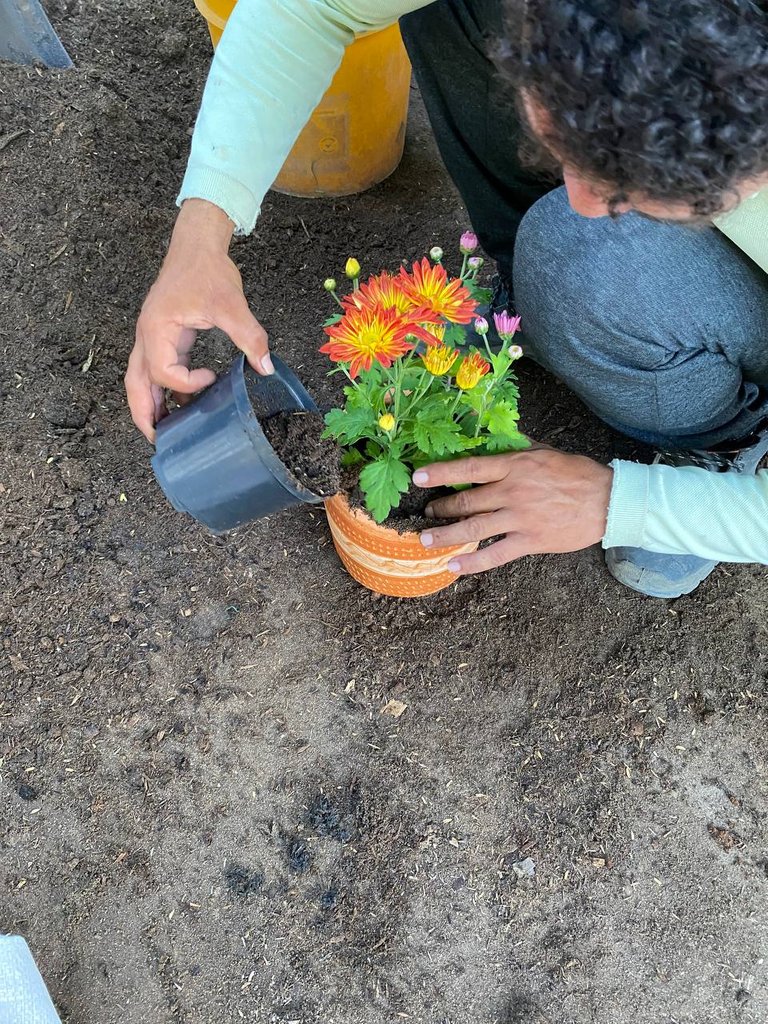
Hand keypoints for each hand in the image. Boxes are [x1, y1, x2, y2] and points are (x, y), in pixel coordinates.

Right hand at [125, 199, 272, 441]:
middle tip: (160, 440)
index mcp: (156, 329)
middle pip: (135, 383)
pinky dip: (162, 389)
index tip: (212, 378)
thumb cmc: (207, 269)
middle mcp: (147, 336)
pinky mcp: (163, 336)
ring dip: (150, 405)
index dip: (186, 383)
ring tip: (166, 431)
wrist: (197, 244)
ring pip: (139, 379)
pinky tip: (179, 405)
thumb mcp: (231, 304)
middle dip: (144, 414)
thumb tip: (265, 366)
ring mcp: (151, 337)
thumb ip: (250, 336)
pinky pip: (155, 369)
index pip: (162, 371)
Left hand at [413, 447, 612, 574]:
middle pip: (466, 502)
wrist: (607, 501)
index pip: (469, 468)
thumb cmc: (575, 473)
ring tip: (425, 540)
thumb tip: (492, 437)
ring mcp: (520, 519)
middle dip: (441, 508)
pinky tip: (453, 566)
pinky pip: (494, 555)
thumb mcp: (543, 451)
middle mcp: (512, 492)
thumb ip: (515, 447)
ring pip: (473, 529)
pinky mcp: (530, 541)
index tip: (418, 477)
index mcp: (514, 466)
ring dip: (445, 536)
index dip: (440, 472)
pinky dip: (472, 563)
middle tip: (426, 513)